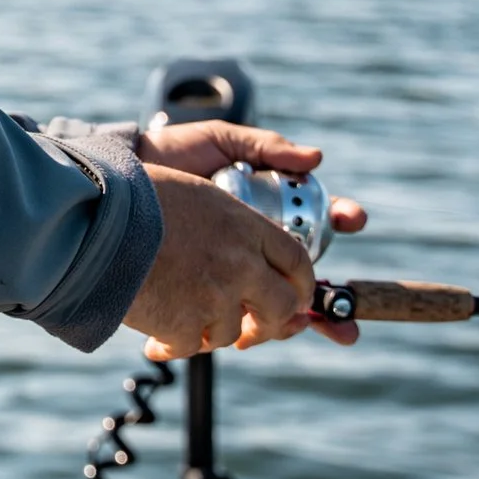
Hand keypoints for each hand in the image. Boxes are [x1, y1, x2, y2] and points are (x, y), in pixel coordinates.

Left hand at [129, 120, 368, 349]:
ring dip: (294, 322)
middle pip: (309, 278)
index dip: (343, 217)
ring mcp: (236, 272)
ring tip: (294, 324)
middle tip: (336, 309)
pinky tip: (245, 337)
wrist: (126, 175)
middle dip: (332, 298)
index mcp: (272, 208)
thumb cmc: (175, 156)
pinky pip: (232, 319)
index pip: (320, 217)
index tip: (353, 216)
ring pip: (277, 308)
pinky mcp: (206, 292)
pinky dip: (246, 332)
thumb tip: (315, 159)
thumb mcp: (220, 141)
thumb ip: (266, 146)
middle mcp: (261, 246)